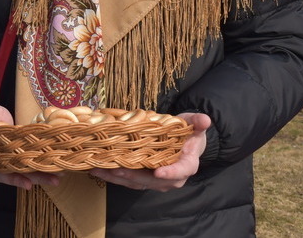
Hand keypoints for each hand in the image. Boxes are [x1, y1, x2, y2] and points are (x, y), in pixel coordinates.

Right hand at [0, 104, 60, 189]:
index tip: (28, 184)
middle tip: (53, 182)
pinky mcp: (21, 154)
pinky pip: (31, 162)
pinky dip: (43, 167)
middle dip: (36, 179)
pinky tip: (56, 171)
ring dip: (42, 176)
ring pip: (25, 171)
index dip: (13, 179)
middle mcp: (1, 162)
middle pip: (17, 174)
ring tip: (57, 179)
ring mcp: (12, 159)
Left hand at [89, 112, 211, 191]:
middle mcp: (171, 178)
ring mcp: (156, 181)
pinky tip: (97, 169)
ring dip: (117, 177)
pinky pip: (128, 180)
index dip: (170, 173)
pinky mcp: (143, 179)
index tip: (158, 172)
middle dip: (133, 176)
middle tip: (116, 169)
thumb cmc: (188, 134)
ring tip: (99, 169)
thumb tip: (205, 120)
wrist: (183, 143)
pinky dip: (113, 176)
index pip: (180, 171)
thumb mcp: (194, 125)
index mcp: (187, 165)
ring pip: (136, 183)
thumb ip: (198, 122)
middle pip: (152, 181)